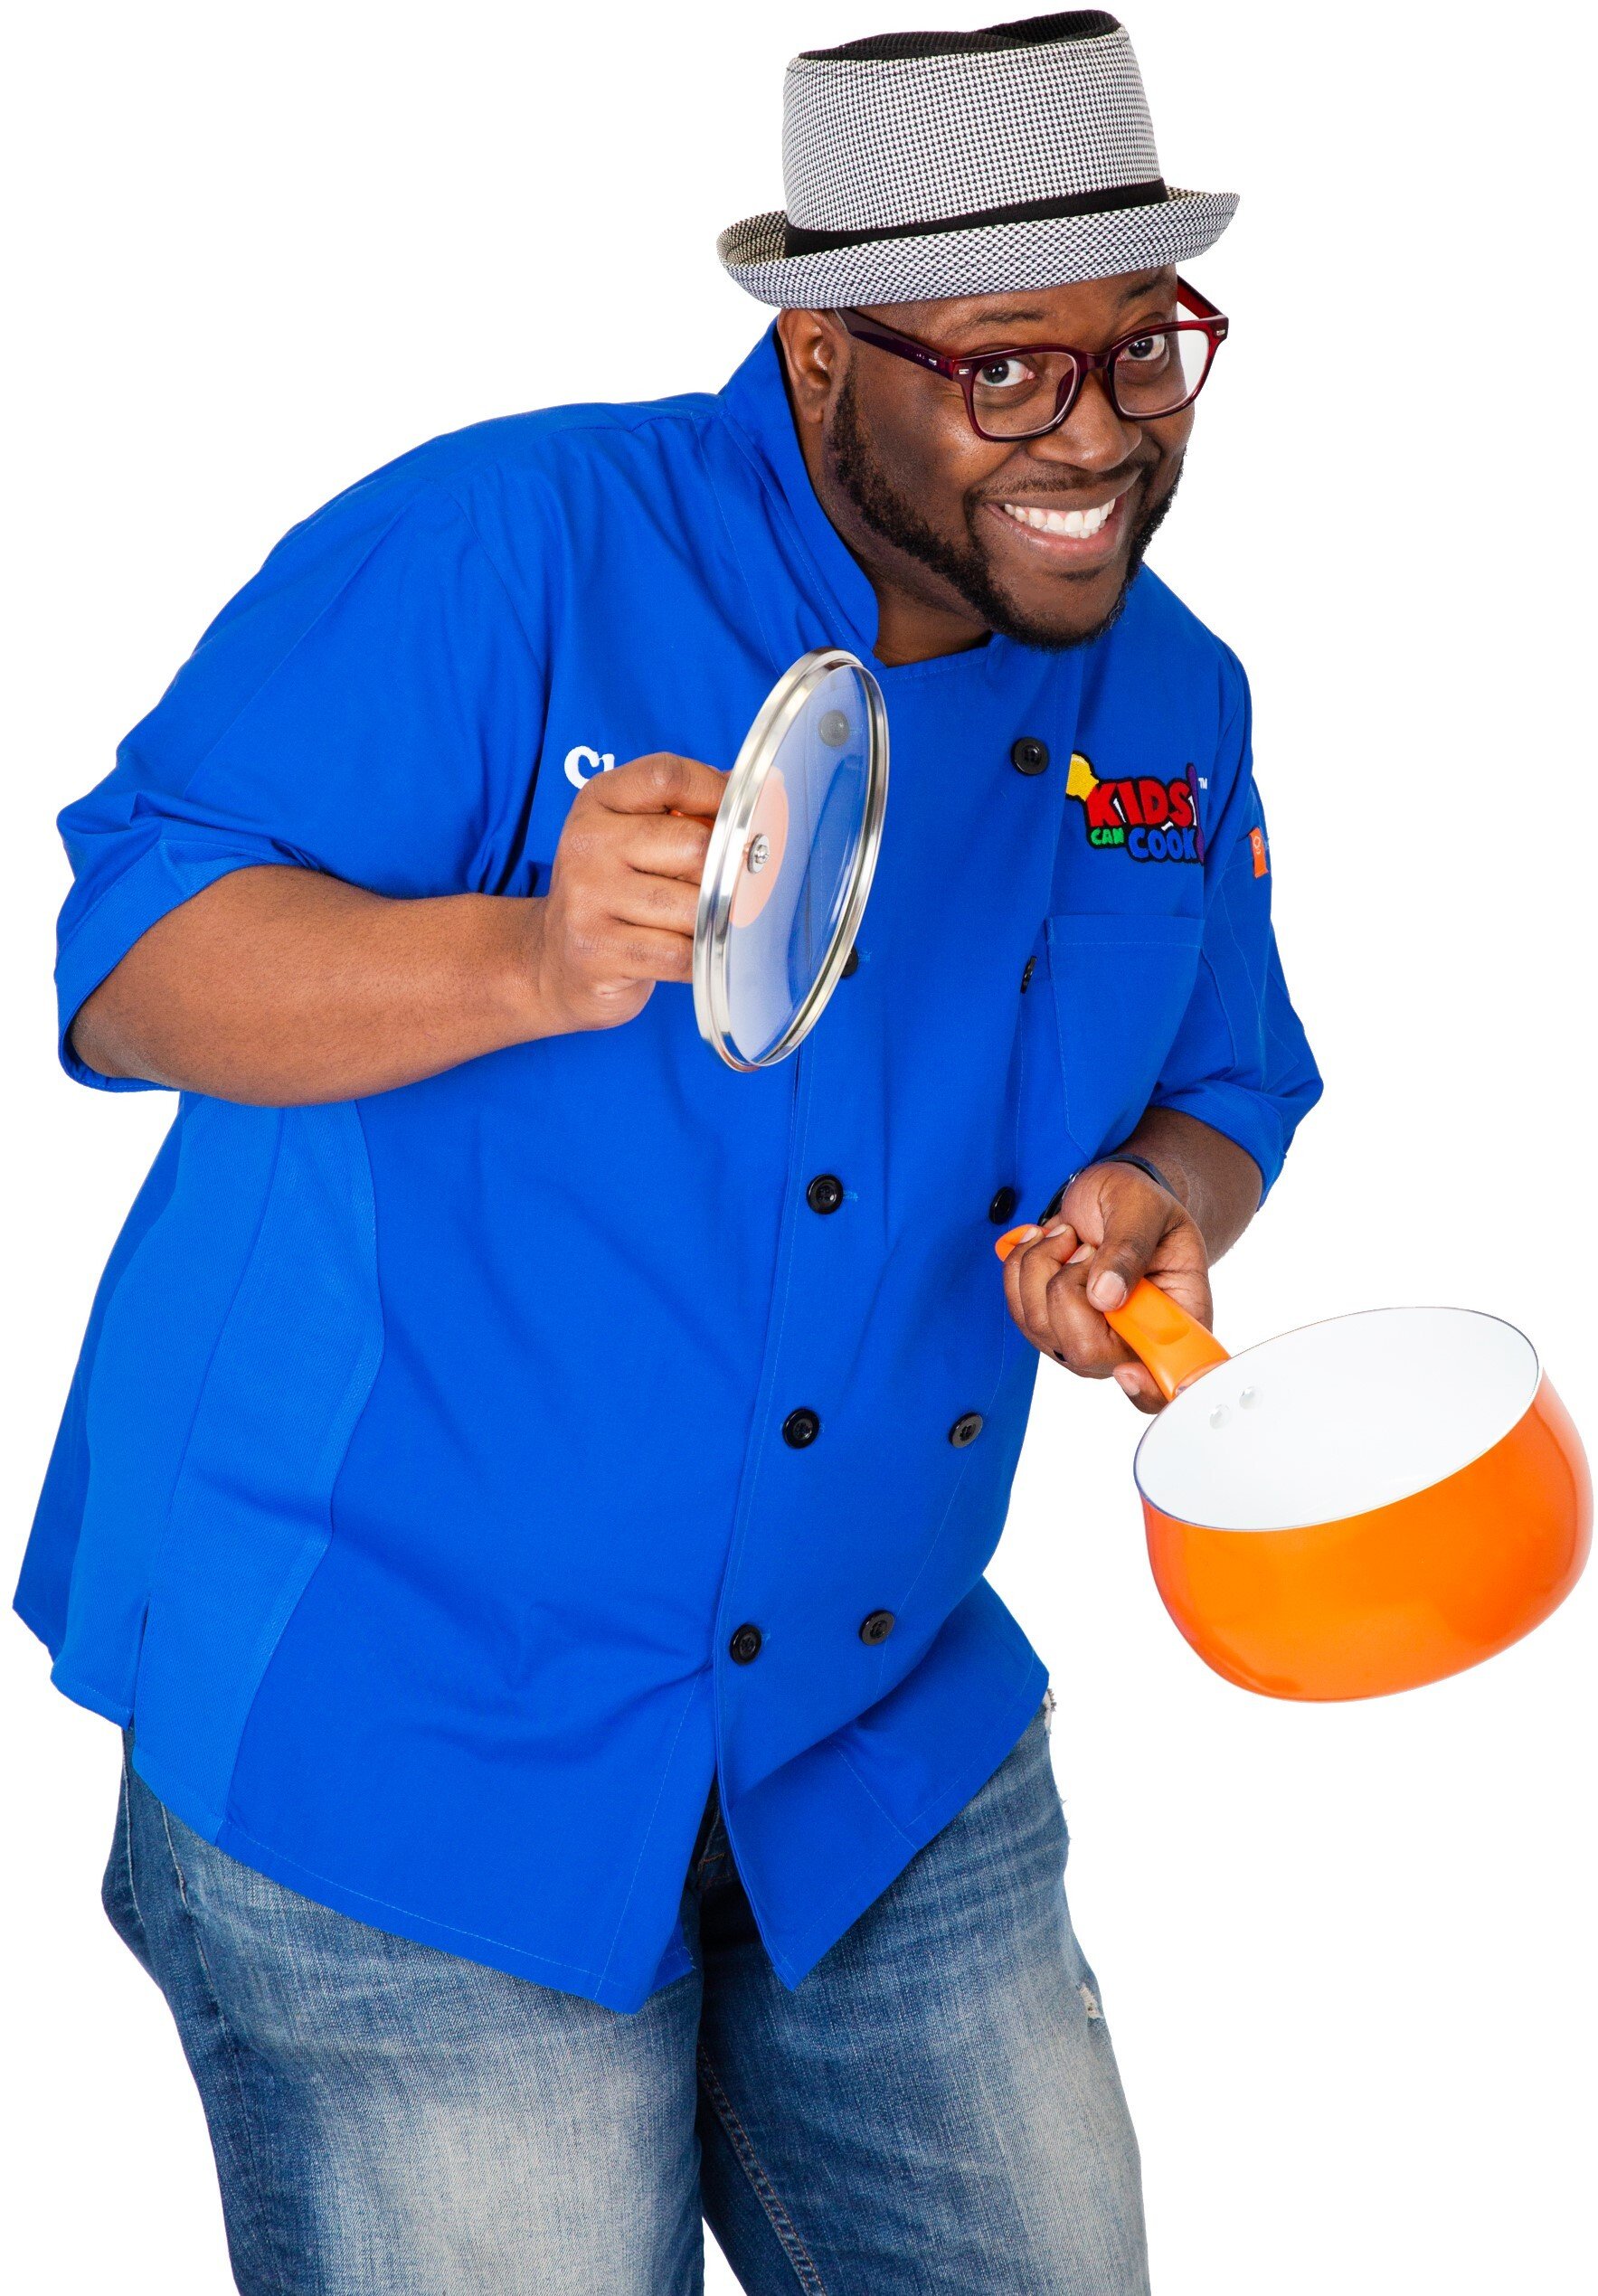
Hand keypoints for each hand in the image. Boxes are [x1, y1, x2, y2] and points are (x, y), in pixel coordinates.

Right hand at [529, 753, 726, 1033]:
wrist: (553, 961)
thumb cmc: (614, 892)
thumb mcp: (633, 835)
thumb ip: (687, 809)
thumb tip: (762, 792)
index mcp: (598, 801)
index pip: (667, 776)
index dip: (718, 794)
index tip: (745, 818)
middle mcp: (586, 843)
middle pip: (694, 845)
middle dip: (723, 873)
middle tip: (726, 889)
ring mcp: (586, 898)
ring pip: (693, 906)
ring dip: (713, 921)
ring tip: (704, 925)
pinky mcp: (596, 951)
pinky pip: (679, 954)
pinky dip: (699, 958)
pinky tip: (692, 954)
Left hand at [1001, 1161, 1212, 1412]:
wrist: (1112, 1196)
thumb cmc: (1141, 1203)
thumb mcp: (1146, 1209)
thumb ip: (1129, 1249)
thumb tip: (1106, 1297)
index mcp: (1177, 1320)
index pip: (1168, 1382)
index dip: (1146, 1389)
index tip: (1127, 1370)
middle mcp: (1131, 1341)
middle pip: (1085, 1352)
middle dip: (1070, 1287)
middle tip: (1087, 1248)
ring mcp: (1088, 1339)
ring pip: (1042, 1327)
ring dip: (1042, 1266)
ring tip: (1069, 1236)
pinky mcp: (1052, 1327)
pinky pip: (1019, 1310)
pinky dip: (1023, 1266)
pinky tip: (1048, 1244)